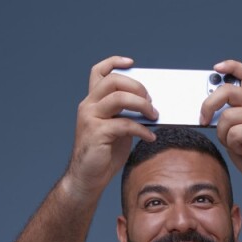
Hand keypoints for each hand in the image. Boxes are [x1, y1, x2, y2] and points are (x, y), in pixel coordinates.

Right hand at [63, 56, 158, 201]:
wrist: (87, 178)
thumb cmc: (103, 155)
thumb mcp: (116, 130)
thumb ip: (126, 115)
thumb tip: (149, 107)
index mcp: (92, 102)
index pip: (99, 72)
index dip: (114, 62)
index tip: (131, 63)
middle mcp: (88, 106)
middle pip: (114, 81)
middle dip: (137, 87)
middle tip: (151, 100)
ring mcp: (91, 118)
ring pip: (119, 98)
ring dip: (142, 105)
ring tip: (154, 116)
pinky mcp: (97, 133)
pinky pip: (125, 124)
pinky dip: (142, 129)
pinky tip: (150, 137)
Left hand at [200, 59, 241, 193]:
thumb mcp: (234, 134)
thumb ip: (226, 120)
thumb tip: (208, 112)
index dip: (231, 66)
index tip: (216, 68)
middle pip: (228, 91)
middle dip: (209, 104)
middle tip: (204, 119)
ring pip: (227, 117)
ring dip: (224, 136)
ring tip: (235, 145)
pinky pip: (234, 133)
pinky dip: (233, 145)